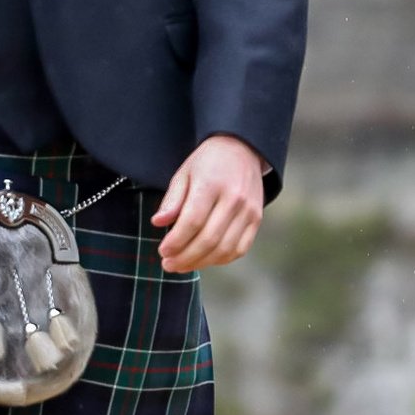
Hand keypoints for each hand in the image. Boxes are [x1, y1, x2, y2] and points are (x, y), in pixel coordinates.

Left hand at [152, 134, 265, 271]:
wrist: (242, 149)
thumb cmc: (207, 162)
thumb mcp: (183, 173)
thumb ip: (172, 199)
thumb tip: (157, 222)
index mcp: (211, 184)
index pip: (192, 221)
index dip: (176, 241)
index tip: (162, 251)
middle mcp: (234, 198)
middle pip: (208, 239)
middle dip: (185, 257)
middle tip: (168, 264)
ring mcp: (248, 210)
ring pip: (224, 249)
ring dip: (201, 263)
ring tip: (182, 265)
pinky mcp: (257, 219)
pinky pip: (240, 249)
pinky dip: (221, 260)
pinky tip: (205, 260)